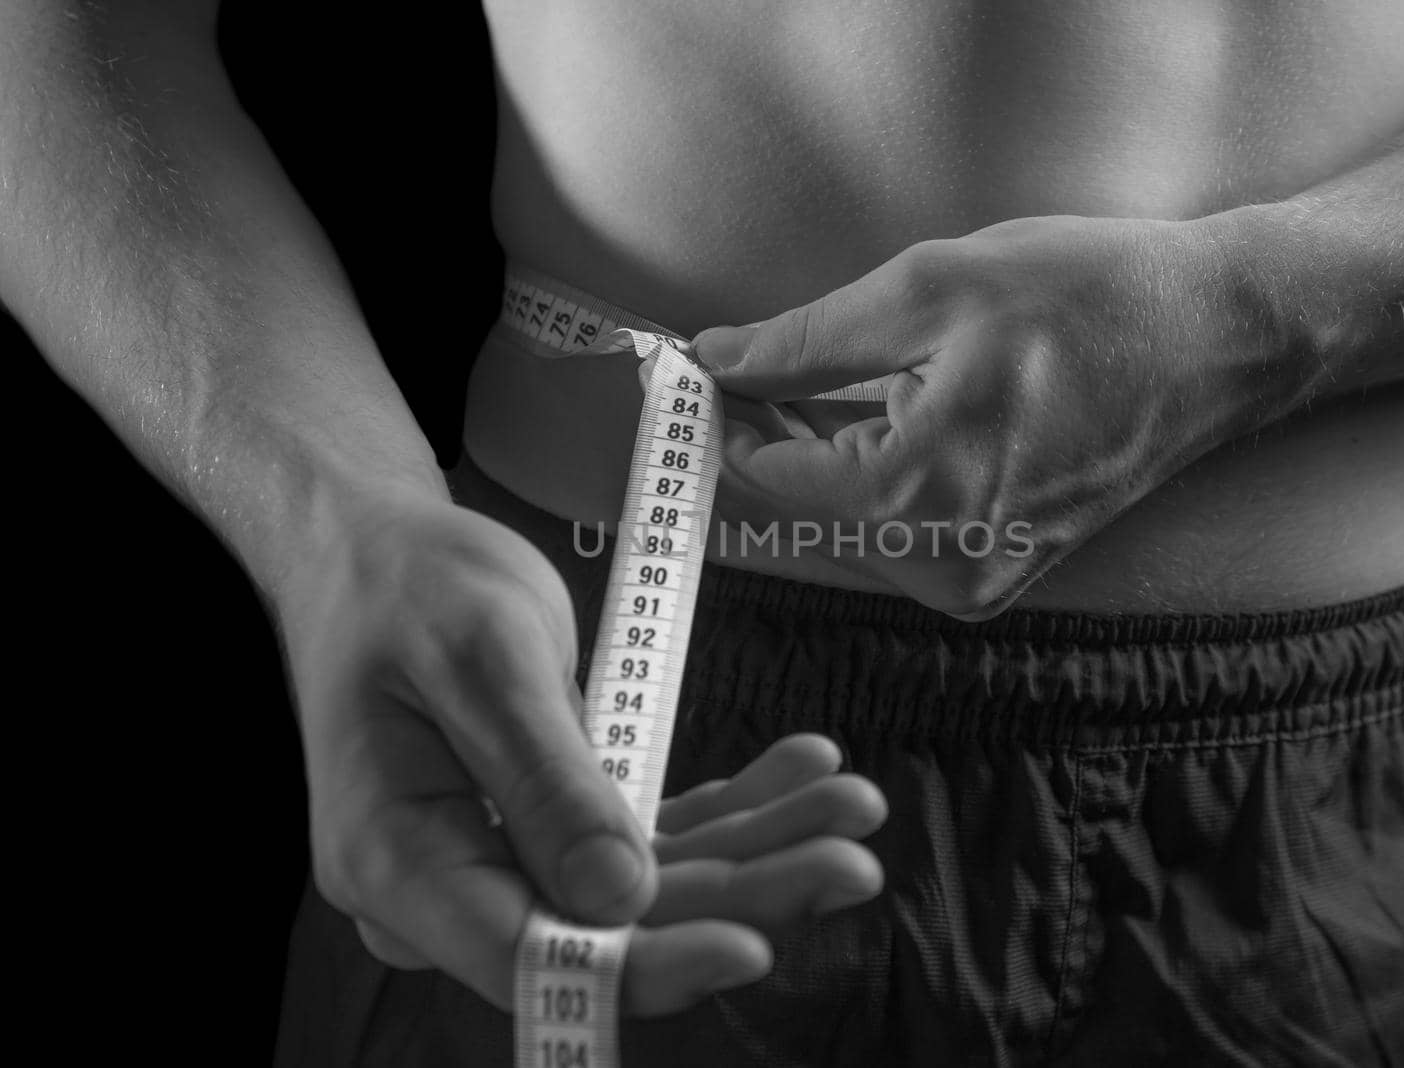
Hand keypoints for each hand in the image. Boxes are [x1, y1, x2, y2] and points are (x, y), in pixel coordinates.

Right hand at [278, 487, 885, 1013]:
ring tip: (853, 802)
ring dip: (758, 847)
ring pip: (650, 885)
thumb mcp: (485, 659)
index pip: (533, 952)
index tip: (756, 947)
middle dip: (744, 895)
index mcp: (398, 863)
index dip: (648, 964)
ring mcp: (504, 864)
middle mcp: (448, 890)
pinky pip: (650, 838)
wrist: (377, 554)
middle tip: (854, 854)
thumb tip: (620, 900)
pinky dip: (729, 808)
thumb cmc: (413, 586)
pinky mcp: (549, 832)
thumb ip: (546, 782)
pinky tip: (804, 769)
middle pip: (614, 927)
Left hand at [693, 216, 1271, 618]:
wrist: (1219, 337)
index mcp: (917, 498)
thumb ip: (807, 341)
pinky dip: (878, 478)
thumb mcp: (930, 290)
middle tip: (749, 363)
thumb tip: (719, 360)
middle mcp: (944, 566)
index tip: (700, 372)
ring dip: (824, 456)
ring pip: (853, 524)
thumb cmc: (1090, 299)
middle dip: (772, 435)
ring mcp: (981, 581)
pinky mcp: (1007, 573)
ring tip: (822, 380)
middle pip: (807, 509)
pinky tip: (889, 414)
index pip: (769, 478)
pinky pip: (903, 533)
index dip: (725, 421)